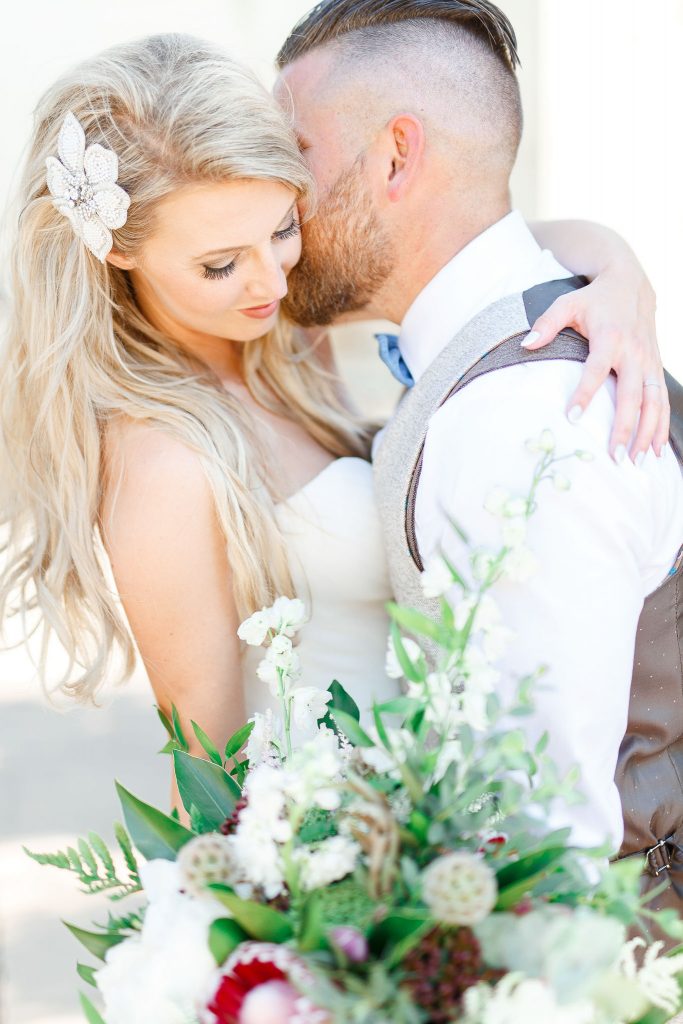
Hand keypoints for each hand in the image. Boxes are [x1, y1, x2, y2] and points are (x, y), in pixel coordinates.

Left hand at [523, 269, 668, 461]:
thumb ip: (546, 323)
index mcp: (610, 336)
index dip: (585, 393)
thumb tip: (525, 344)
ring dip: (648, 433)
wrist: (631, 282)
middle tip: (615, 456)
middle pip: (632, 395)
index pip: (596, 369)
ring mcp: (649, 361)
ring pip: (653, 402)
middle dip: (625, 427)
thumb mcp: (567, 303)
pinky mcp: (656, 367)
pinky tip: (655, 449)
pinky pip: (662, 400)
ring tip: (637, 462)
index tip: (572, 417)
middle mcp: (634, 351)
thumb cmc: (594, 298)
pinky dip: (661, 425)